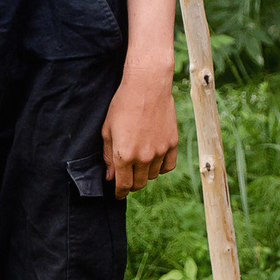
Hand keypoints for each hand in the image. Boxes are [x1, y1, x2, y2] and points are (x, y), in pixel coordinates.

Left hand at [102, 59, 180, 193]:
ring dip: (145, 174)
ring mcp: (160, 151)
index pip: (123, 185)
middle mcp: (143, 157)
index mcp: (124, 155)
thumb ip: (108, 156)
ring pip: (153, 175)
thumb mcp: (107, 130)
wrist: (147, 86)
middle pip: (139, 183)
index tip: (117, 193)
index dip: (119, 192)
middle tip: (127, 177)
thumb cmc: (123, 105)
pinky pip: (168, 166)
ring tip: (140, 163)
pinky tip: (155, 160)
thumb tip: (110, 176)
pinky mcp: (172, 143)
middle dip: (131, 184)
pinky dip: (161, 167)